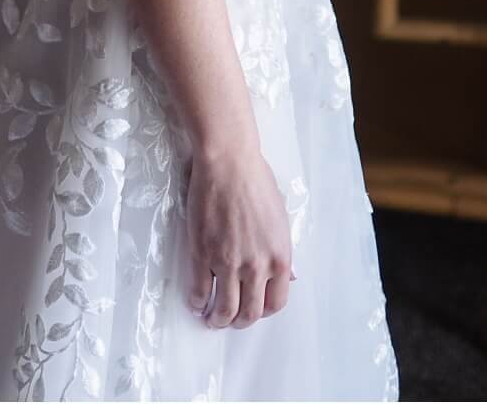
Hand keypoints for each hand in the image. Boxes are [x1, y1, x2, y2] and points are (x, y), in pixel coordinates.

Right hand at [186, 144, 294, 328]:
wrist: (229, 163)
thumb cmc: (257, 183)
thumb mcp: (280, 218)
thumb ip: (282, 251)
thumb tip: (289, 276)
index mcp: (280, 257)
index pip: (276, 303)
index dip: (264, 311)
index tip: (254, 309)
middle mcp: (256, 266)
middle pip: (249, 313)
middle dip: (239, 322)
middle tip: (231, 319)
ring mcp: (228, 263)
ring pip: (223, 310)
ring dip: (217, 320)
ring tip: (212, 318)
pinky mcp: (202, 255)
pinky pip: (199, 291)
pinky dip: (197, 303)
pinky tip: (197, 302)